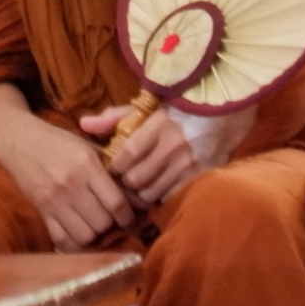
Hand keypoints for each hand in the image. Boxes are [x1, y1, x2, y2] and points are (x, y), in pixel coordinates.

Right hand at [0, 111, 134, 250]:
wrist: (18, 140)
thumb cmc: (59, 142)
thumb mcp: (88, 147)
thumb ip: (112, 172)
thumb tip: (140, 199)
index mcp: (87, 164)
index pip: (116, 202)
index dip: (129, 216)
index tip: (131, 217)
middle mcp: (71, 184)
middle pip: (103, 223)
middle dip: (113, 226)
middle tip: (114, 222)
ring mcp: (53, 199)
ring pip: (85, 236)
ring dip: (95, 235)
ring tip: (97, 226)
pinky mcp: (41, 210)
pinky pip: (62, 240)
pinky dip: (75, 243)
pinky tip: (79, 233)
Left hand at [80, 105, 254, 206]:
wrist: (220, 111)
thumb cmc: (175, 110)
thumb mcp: (145, 108)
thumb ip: (114, 117)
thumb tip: (84, 124)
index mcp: (159, 124)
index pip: (127, 155)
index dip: (116, 166)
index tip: (114, 167)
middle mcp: (174, 146)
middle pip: (137, 178)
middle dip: (127, 182)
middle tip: (126, 179)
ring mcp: (190, 164)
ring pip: (152, 192)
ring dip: (143, 191)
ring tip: (142, 185)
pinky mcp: (202, 176)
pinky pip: (172, 197)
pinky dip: (162, 196)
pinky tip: (160, 188)